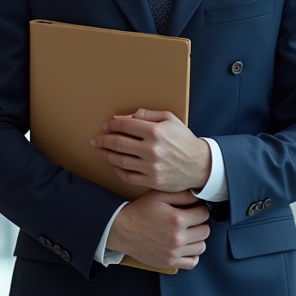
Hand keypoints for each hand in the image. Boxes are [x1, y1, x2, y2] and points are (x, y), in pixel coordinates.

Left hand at [91, 109, 210, 191]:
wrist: (200, 165)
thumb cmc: (184, 140)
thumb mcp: (170, 120)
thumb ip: (148, 115)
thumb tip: (124, 117)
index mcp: (155, 132)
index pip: (126, 126)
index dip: (112, 125)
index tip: (106, 126)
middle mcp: (151, 149)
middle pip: (119, 143)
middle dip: (103, 140)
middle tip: (95, 140)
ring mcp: (151, 167)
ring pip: (120, 161)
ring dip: (107, 155)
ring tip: (100, 151)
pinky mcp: (152, 181)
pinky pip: (129, 176)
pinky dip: (119, 171)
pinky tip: (115, 166)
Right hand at [106, 189, 209, 269]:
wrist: (122, 230)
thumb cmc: (140, 211)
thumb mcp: (159, 196)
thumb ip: (181, 195)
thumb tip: (199, 196)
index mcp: (177, 219)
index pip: (204, 214)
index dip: (200, 210)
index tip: (194, 210)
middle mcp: (178, 237)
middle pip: (205, 231)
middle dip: (200, 224)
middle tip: (191, 221)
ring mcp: (174, 252)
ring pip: (201, 247)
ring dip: (197, 239)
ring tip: (188, 234)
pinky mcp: (169, 262)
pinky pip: (192, 262)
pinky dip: (192, 255)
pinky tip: (186, 247)